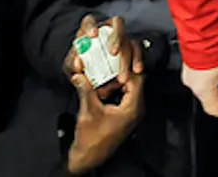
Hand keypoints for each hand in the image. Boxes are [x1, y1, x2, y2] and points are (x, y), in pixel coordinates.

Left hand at [64, 15, 146, 93]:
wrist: (99, 84)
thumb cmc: (84, 72)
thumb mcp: (74, 72)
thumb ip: (74, 69)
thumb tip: (78, 65)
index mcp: (89, 33)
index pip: (89, 22)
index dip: (91, 26)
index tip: (93, 35)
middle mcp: (107, 32)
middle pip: (116, 25)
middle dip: (116, 38)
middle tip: (113, 52)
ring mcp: (121, 39)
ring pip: (128, 40)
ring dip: (126, 57)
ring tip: (122, 75)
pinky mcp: (131, 47)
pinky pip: (137, 50)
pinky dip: (137, 60)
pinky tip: (136, 70)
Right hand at [66, 51, 145, 174]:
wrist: (89, 157)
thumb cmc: (91, 139)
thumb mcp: (88, 111)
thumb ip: (86, 90)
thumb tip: (80, 74)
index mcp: (132, 108)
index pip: (137, 79)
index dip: (126, 68)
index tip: (114, 60)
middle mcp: (136, 109)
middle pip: (134, 81)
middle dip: (120, 73)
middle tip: (108, 65)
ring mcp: (131, 112)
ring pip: (129, 88)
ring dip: (116, 82)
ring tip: (102, 78)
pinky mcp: (124, 114)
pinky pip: (124, 95)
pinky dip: (114, 89)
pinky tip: (101, 89)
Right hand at [183, 55, 217, 117]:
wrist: (201, 31)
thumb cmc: (213, 49)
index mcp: (202, 90)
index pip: (214, 108)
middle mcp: (193, 83)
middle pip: (209, 97)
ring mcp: (189, 72)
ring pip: (205, 86)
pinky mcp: (190, 61)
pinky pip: (201, 75)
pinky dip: (212, 76)